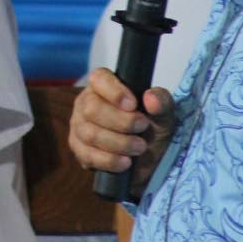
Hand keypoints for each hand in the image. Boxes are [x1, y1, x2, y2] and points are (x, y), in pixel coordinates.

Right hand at [68, 67, 175, 193]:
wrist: (149, 159)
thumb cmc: (152, 128)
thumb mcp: (164, 114)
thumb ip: (161, 102)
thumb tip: (151, 98)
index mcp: (103, 85)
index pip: (99, 79)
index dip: (114, 92)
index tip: (133, 105)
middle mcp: (86, 102)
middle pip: (92, 109)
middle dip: (121, 122)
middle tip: (142, 128)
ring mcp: (79, 126)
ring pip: (90, 134)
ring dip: (119, 143)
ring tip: (139, 148)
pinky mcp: (78, 149)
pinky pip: (87, 155)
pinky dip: (109, 160)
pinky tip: (125, 162)